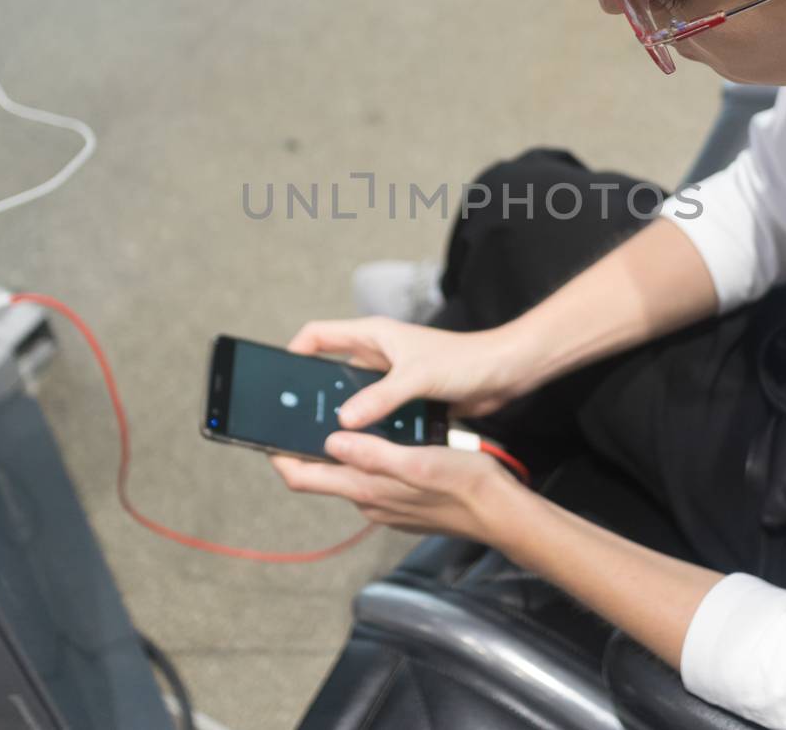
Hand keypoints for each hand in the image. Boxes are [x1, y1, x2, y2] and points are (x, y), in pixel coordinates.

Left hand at [269, 432, 525, 543]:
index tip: (263, 435)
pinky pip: (374, 480)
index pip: (304, 477)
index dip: (278, 457)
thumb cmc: (466, 485)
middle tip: (301, 415)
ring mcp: (387, 505)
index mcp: (367, 488)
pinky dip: (367, 459)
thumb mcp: (417, 460)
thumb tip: (330, 442)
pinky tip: (383, 439)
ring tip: (340, 418)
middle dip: (307, 448)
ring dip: (340, 451)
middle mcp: (370, 501)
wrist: (501, 513)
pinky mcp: (404, 504)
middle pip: (323, 476)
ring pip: (350, 475)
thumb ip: (371, 453)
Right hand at [286, 316, 537, 428]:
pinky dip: (370, 431)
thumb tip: (343, 421)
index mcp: (373, 336)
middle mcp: (378, 355)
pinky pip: (377, 417)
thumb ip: (380, 398)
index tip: (279, 380)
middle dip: (315, 397)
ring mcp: (391, 379)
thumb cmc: (466, 359)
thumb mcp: (417, 377)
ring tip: (329, 442)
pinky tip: (366, 449)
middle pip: (330, 373)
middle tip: (298, 423)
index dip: (294, 354)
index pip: (318, 336)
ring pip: (353, 400)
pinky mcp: (406, 400)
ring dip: (345, 419)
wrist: (506, 372)